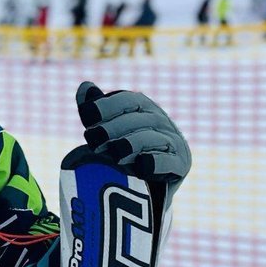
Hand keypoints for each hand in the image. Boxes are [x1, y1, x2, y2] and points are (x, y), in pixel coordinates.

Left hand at [68, 81, 190, 190]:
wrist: (154, 180)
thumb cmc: (128, 148)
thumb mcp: (110, 129)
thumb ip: (98, 111)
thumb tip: (85, 86)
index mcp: (145, 108)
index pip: (128, 100)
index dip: (107, 106)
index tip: (86, 116)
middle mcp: (161, 121)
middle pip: (138, 120)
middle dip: (112, 128)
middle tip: (92, 138)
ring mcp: (173, 142)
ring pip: (152, 139)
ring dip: (131, 144)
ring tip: (114, 153)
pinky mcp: (180, 164)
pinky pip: (169, 161)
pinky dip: (155, 163)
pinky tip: (141, 165)